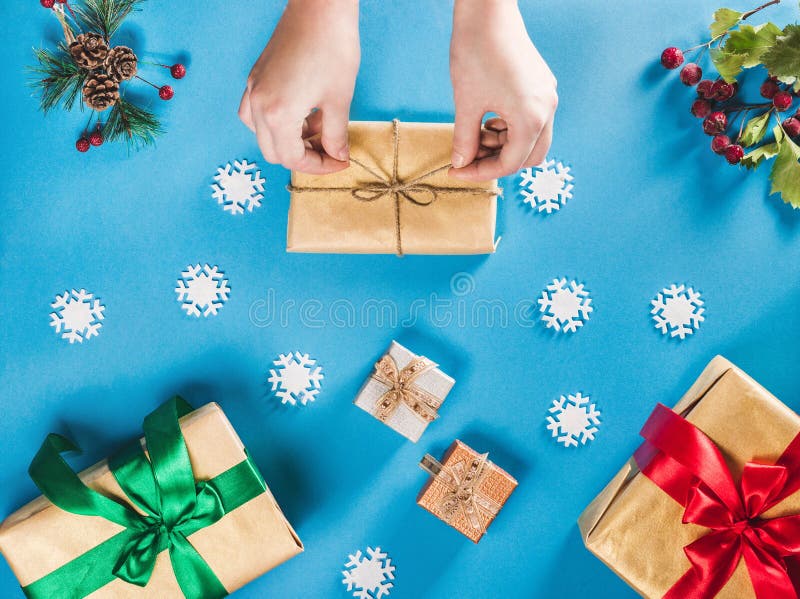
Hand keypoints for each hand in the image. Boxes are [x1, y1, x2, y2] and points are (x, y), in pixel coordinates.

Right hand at [238, 0, 359, 173]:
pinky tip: (299, 114)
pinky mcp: (255, 77)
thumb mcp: (339, 99)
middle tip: (329, 151)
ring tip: (317, 128)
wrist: (319, 8)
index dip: (319, 166)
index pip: (293, 158)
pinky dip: (274, 123)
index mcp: (278, 114)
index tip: (339, 162)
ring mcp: (253, 89)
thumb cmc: (332, 47)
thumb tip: (338, 156)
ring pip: (261, 134)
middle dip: (304, 157)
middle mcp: (258, 104)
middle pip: (274, 152)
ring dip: (288, 141)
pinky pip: (254, 113)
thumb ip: (336, 135)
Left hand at [449, 0, 557, 180]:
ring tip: (476, 132)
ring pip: (532, 140)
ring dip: (504, 145)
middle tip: (470, 157)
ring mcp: (547, 97)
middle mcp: (547, 110)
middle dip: (498, 162)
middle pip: (529, 157)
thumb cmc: (477, 52)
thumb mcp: (466, 103)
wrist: (488, 12)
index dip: (481, 172)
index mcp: (531, 117)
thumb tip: (460, 164)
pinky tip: (489, 119)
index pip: (510, 163)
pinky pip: (532, 121)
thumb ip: (464, 139)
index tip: (457, 170)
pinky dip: (511, 129)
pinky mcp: (542, 87)